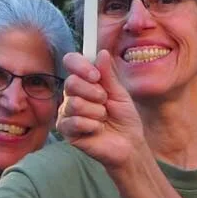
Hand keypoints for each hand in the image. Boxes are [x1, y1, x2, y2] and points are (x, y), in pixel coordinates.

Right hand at [56, 51, 148, 172]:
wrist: (129, 144)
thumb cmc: (124, 119)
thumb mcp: (120, 93)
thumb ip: (108, 75)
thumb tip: (101, 53)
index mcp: (84, 82)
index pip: (71, 62)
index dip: (81, 65)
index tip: (96, 75)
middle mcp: (72, 95)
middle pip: (71, 82)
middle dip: (94, 93)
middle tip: (105, 103)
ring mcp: (67, 112)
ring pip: (74, 103)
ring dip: (96, 112)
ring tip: (103, 119)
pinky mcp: (66, 131)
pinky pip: (74, 122)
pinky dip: (91, 125)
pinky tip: (97, 130)